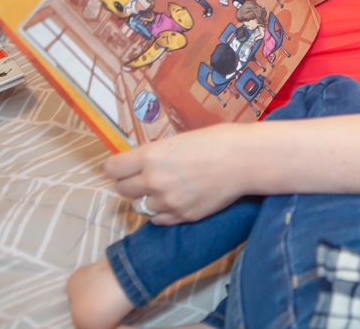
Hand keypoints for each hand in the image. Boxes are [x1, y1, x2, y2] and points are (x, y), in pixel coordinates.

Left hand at [104, 123, 247, 223]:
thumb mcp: (180, 139)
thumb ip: (157, 153)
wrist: (247, 160)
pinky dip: (163, 212)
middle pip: (122, 190)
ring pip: (140, 207)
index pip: (112, 168)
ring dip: (147, 199)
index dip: (116, 167)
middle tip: (144, 177)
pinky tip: (175, 200)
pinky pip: (159, 220)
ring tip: (164, 189)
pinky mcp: (184, 216)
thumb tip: (142, 162)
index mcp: (151, 156)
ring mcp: (169, 202)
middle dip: (130, 183)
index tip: (123, 166)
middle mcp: (154, 181)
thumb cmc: (219, 140)